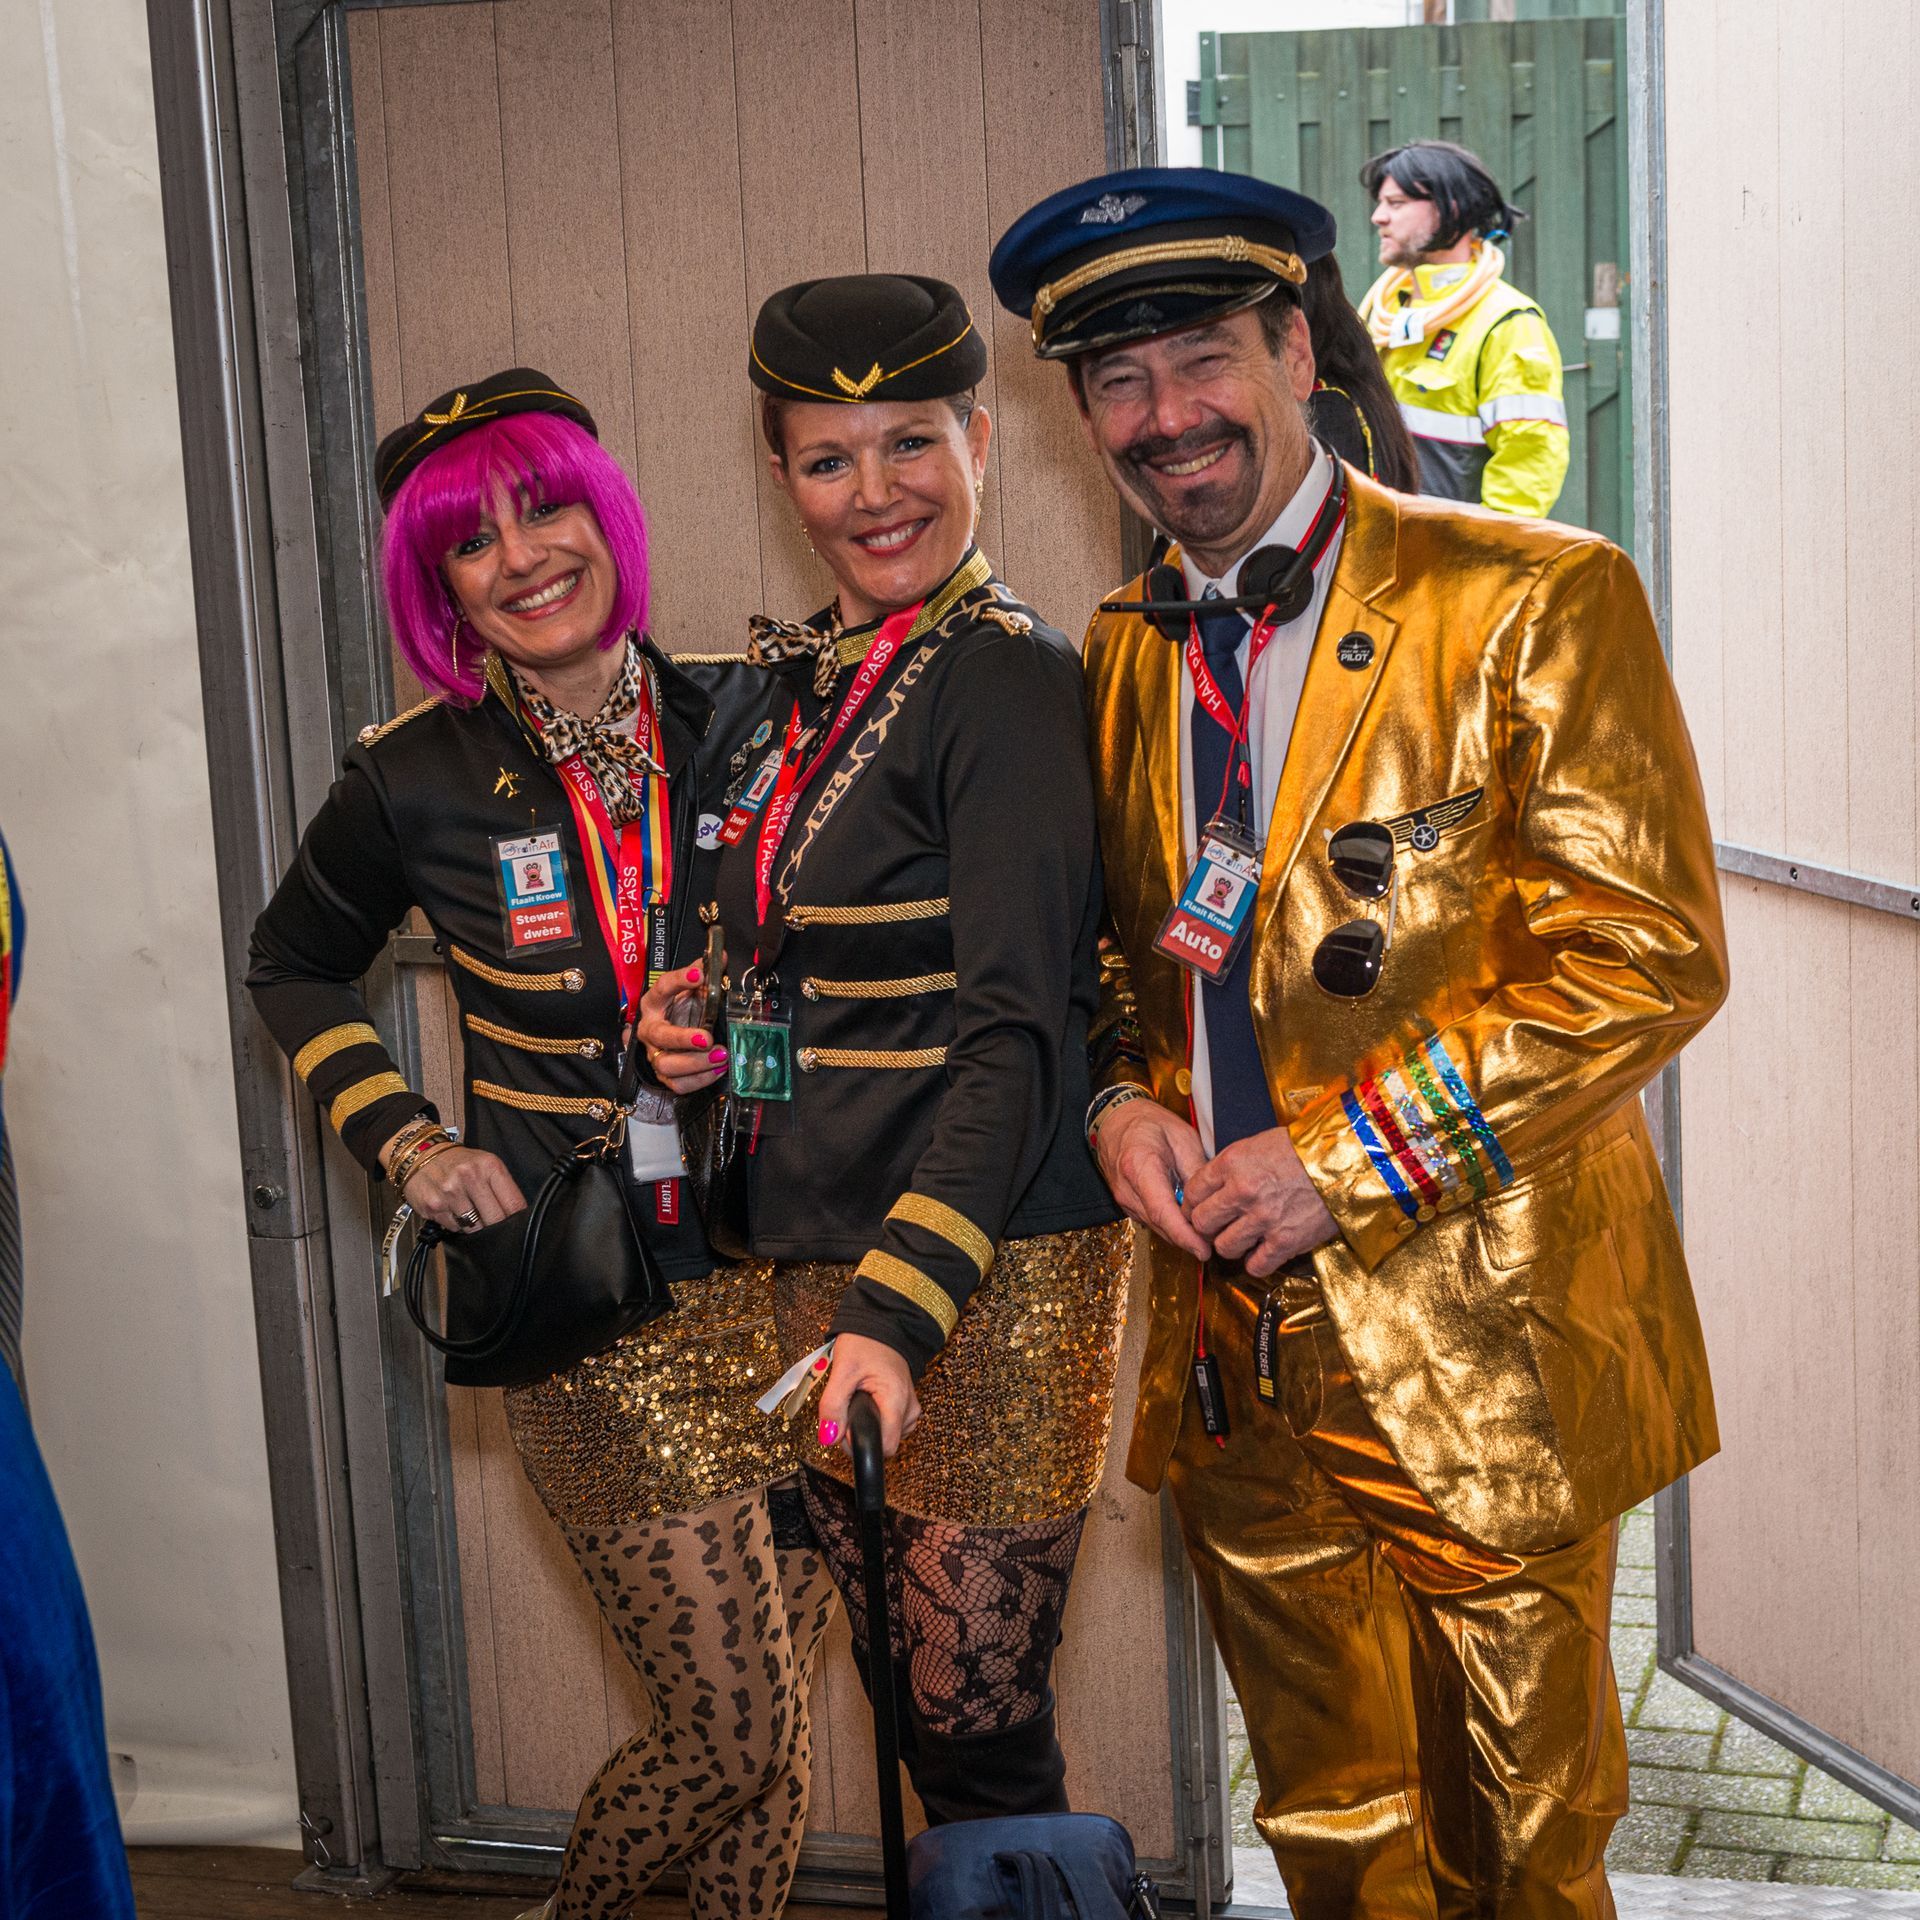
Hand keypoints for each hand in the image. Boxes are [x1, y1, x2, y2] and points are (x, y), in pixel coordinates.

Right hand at [399, 1145, 525, 1231]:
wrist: (421, 1155)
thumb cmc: (458, 1162)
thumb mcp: (486, 1164)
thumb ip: (503, 1187)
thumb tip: (517, 1215)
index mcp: (489, 1166)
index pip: (513, 1203)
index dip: (517, 1219)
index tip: (516, 1223)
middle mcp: (469, 1177)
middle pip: (495, 1219)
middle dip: (496, 1224)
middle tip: (491, 1219)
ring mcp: (449, 1192)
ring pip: (474, 1227)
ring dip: (474, 1224)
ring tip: (468, 1210)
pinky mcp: (433, 1206)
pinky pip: (454, 1228)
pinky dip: (456, 1224)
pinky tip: (452, 1210)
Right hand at [637, 960, 727, 1093]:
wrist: (664, 1035)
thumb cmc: (679, 1009)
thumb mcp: (689, 990)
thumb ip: (702, 973)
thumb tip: (722, 957)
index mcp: (655, 1003)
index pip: (663, 987)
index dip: (680, 980)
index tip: (699, 975)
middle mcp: (650, 1030)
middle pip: (660, 1036)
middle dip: (683, 1038)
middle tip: (707, 1037)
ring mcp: (655, 1054)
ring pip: (667, 1065)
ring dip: (695, 1063)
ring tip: (720, 1056)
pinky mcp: (664, 1076)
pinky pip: (678, 1084)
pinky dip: (699, 1080)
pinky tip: (717, 1069)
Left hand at [816, 1333, 922, 1459]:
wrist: (881, 1323)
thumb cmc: (865, 1342)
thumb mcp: (842, 1371)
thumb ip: (833, 1406)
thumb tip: (829, 1437)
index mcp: (897, 1400)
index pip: (884, 1447)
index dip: (860, 1444)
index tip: (845, 1426)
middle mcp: (910, 1407)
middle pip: (884, 1443)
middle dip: (860, 1434)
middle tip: (847, 1409)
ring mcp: (910, 1406)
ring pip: (887, 1435)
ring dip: (868, 1426)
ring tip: (857, 1401)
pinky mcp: (907, 1404)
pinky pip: (890, 1425)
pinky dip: (876, 1419)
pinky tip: (867, 1402)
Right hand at [1093, 1097, 1210, 1259]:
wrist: (1116, 1120)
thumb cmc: (1149, 1123)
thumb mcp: (1182, 1137)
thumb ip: (1196, 1171)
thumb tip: (1211, 1201)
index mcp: (1139, 1167)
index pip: (1162, 1212)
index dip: (1184, 1236)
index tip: (1204, 1250)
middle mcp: (1127, 1188)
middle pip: (1161, 1225)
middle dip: (1189, 1238)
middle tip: (1217, 1240)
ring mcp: (1124, 1199)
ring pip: (1157, 1226)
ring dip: (1180, 1232)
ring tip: (1206, 1229)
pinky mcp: (1126, 1204)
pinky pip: (1152, 1220)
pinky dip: (1170, 1223)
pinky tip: (1187, 1217)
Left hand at [1183, 1126, 1337, 1276]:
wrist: (1345, 1160)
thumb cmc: (1302, 1150)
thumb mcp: (1258, 1145)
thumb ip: (1231, 1167)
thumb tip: (1212, 1188)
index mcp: (1232, 1163)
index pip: (1192, 1191)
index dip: (1192, 1204)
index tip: (1199, 1209)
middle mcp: (1242, 1192)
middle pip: (1201, 1222)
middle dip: (1207, 1227)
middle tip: (1218, 1227)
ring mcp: (1262, 1219)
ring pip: (1224, 1247)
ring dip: (1231, 1245)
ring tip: (1243, 1239)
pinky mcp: (1285, 1241)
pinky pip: (1255, 1266)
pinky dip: (1256, 1263)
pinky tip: (1263, 1251)